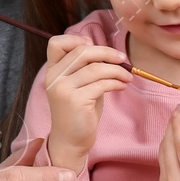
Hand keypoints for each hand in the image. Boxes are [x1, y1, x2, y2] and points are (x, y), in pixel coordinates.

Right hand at [43, 34, 131, 168]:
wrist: (71, 141)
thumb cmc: (79, 112)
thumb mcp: (79, 85)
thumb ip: (85, 68)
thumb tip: (108, 52)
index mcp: (52, 71)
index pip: (56, 43)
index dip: (75, 39)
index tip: (93, 45)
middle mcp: (54, 78)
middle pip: (82, 52)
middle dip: (107, 52)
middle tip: (123, 60)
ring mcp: (63, 89)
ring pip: (96, 68)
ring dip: (117, 70)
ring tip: (127, 76)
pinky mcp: (76, 101)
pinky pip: (102, 84)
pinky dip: (117, 82)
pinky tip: (122, 86)